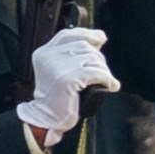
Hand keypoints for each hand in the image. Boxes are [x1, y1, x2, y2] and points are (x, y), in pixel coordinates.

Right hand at [19, 25, 116, 139]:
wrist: (45, 118)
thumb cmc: (56, 97)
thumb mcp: (60, 70)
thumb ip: (74, 53)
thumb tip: (100, 37)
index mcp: (44, 53)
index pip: (68, 34)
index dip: (87, 34)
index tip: (101, 38)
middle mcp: (48, 57)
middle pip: (84, 46)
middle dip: (99, 59)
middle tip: (102, 73)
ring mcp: (56, 68)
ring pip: (93, 58)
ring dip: (104, 71)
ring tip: (104, 81)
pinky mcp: (67, 80)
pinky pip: (96, 73)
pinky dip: (107, 79)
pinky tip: (110, 86)